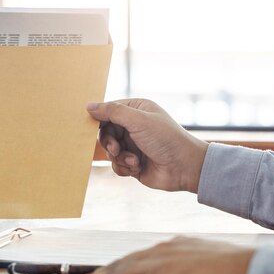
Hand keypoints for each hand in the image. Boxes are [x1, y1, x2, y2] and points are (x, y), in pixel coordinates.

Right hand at [87, 99, 207, 192]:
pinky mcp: (133, 162)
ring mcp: (133, 145)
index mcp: (136, 110)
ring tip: (134, 160)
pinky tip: (137, 167)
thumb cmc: (166, 139)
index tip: (92, 128)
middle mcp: (133, 126)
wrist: (185, 168)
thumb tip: (89, 106)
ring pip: (110, 151)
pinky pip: (117, 165)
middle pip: (106, 132)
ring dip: (120, 157)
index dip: (100, 120)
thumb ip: (112, 112)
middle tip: (116, 149)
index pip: (109, 111)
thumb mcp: (138, 120)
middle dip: (109, 143)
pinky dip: (124, 167)